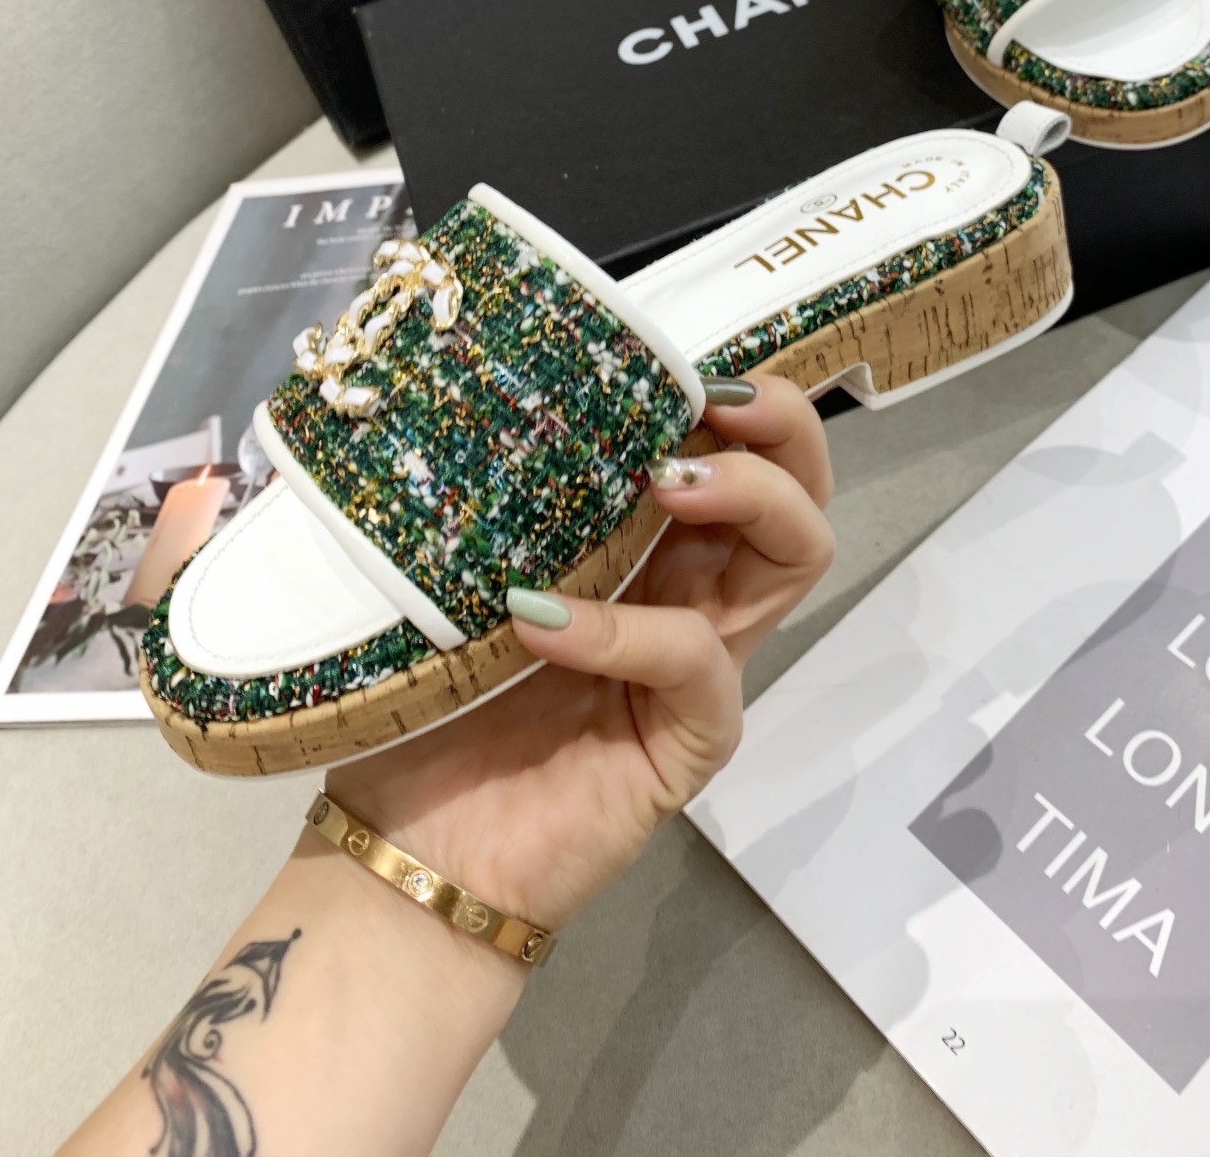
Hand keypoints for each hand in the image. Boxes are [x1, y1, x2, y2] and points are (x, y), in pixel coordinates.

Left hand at [325, 376, 833, 933]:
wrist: (409, 848)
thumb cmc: (428, 701)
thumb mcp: (457, 572)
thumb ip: (494, 497)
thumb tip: (472, 385)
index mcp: (645, 546)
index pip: (734, 452)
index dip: (735, 397)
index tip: (678, 361)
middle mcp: (691, 594)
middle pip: (800, 492)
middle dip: (780, 429)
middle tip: (713, 403)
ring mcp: (700, 667)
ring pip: (792, 559)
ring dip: (745, 496)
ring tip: (665, 481)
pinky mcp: (689, 740)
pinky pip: (695, 663)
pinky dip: (626, 630)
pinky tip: (542, 620)